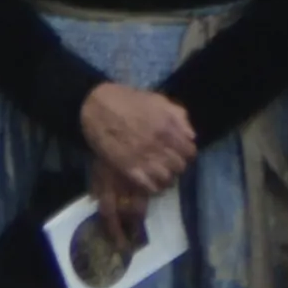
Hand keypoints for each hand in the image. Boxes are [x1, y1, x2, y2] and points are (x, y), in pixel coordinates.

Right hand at [73, 80, 196, 203]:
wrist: (96, 108)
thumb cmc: (127, 101)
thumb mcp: (158, 100)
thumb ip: (178, 116)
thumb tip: (191, 135)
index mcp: (168, 127)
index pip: (190, 151)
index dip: (186, 153)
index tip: (179, 152)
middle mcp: (160, 145)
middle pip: (180, 167)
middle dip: (176, 165)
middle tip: (167, 162)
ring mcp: (145, 159)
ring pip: (167, 180)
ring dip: (165, 177)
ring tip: (158, 172)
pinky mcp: (130, 170)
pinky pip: (150, 187)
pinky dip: (152, 185)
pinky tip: (147, 178)